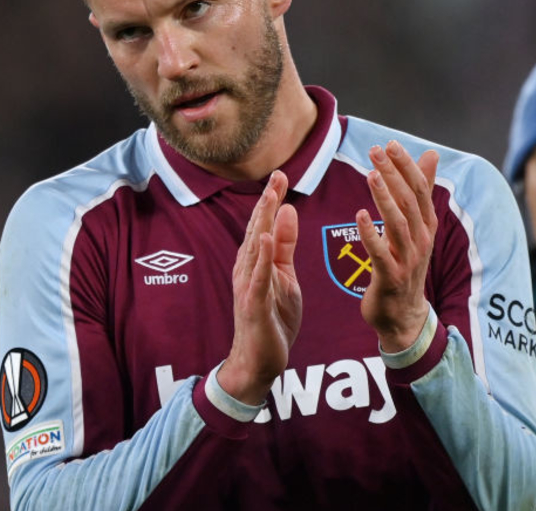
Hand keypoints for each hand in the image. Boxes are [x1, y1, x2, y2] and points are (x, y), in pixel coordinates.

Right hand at [218, 171, 302, 405]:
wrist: (258, 362)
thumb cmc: (271, 318)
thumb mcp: (285, 277)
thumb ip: (285, 246)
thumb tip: (288, 211)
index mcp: (256, 262)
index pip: (264, 224)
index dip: (272, 199)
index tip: (281, 174)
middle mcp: (247, 269)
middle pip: (257, 229)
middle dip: (267, 202)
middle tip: (277, 174)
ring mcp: (248, 287)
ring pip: (255, 249)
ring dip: (262, 222)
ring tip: (271, 196)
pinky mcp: (253, 305)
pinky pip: (258, 278)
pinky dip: (261, 257)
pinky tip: (265, 238)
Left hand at [357, 141, 438, 352]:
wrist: (403, 315)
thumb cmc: (406, 264)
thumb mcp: (417, 227)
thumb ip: (422, 190)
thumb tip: (432, 153)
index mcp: (427, 225)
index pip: (419, 189)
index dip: (406, 166)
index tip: (390, 144)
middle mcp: (421, 240)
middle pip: (409, 201)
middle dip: (393, 174)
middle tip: (376, 150)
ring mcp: (408, 259)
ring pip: (398, 223)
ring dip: (385, 197)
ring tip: (370, 175)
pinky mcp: (391, 277)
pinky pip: (382, 253)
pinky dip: (371, 234)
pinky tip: (360, 215)